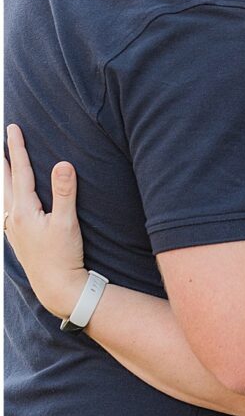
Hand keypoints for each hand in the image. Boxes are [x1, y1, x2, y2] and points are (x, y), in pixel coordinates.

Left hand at [4, 124, 88, 317]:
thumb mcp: (67, 222)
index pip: (20, 171)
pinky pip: (6, 208)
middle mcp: (12, 217)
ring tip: (1, 164)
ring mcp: (12, 229)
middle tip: (0, 140)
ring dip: (2, 176)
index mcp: (23, 210)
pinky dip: (6, 194)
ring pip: (3, 195)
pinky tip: (9, 199)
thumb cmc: (63, 255)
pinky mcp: (18, 237)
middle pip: (4, 181)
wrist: (56, 286)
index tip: (12, 129)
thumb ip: (64, 191)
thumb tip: (62, 163)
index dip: (17, 148)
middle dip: (3, 159)